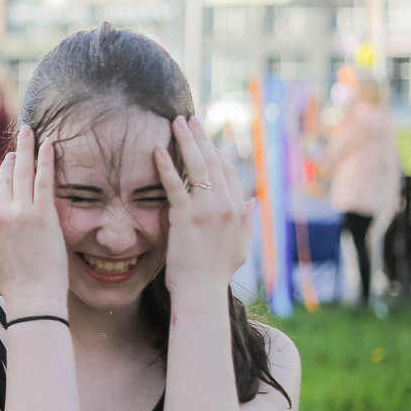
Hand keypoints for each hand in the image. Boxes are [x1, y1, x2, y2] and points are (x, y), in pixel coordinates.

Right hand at [0, 126, 67, 312]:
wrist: (34, 297)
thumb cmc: (7, 286)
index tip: (3, 178)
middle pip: (2, 180)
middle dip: (9, 162)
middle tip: (16, 149)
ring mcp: (22, 212)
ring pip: (21, 173)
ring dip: (25, 150)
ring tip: (28, 134)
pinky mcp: (43, 214)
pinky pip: (44, 180)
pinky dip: (45, 159)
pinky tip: (48, 143)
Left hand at [154, 116, 253, 308]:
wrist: (202, 291)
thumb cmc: (216, 272)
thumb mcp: (239, 245)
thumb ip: (246, 220)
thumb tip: (252, 201)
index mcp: (239, 209)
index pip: (229, 171)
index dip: (216, 151)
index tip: (205, 138)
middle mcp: (227, 205)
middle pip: (213, 162)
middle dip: (201, 138)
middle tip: (188, 119)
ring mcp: (207, 209)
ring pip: (197, 167)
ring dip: (186, 141)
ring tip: (175, 123)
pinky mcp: (185, 217)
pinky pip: (174, 184)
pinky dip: (166, 165)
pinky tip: (157, 149)